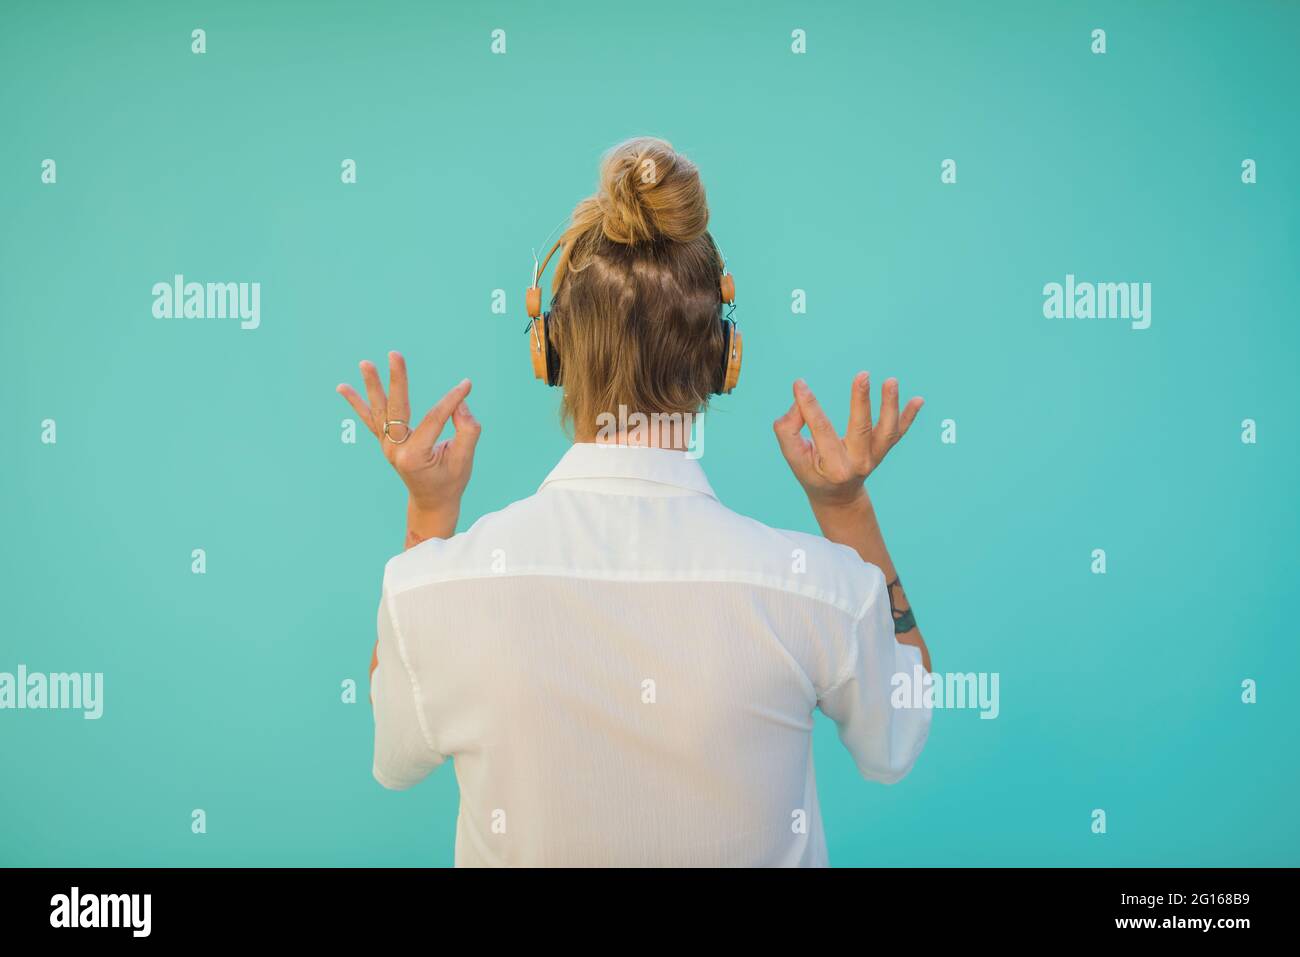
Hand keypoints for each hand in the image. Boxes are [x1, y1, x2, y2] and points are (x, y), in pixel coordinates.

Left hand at [336, 352, 480, 531]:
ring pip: (379, 411)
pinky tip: (342, 387)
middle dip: (397, 380)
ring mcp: (386, 446)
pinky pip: (370, 419)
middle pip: (397, 408)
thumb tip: (459, 402)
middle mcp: (395, 450)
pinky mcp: (384, 443)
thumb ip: (468, 430)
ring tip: (364, 363)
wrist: (432, 501)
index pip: (433, 419)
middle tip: (395, 354)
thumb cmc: (450, 480)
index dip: (451, 400)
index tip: (467, 385)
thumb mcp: (464, 459)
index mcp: (414, 456)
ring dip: (371, 386)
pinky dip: (356, 403)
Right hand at [773, 373, 922, 507]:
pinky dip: (910, 416)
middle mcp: (858, 463)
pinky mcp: (884, 450)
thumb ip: (788, 430)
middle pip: (861, 429)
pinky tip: (919, 399)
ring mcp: (875, 457)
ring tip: (891, 381)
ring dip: (891, 405)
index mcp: (834, 466)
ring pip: (886, 431)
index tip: (799, 384)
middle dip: (862, 401)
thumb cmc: (812, 471)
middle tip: (863, 375)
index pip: (821, 430)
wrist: (837, 495)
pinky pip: (899, 433)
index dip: (809, 406)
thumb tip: (799, 402)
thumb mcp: (794, 457)